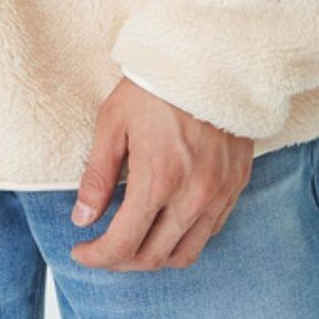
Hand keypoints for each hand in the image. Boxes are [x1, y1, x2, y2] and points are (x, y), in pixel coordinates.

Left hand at [68, 77, 253, 270]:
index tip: (82, 251)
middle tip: (102, 247)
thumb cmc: (155, 85)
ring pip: (186, 253)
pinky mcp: (236, 185)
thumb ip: (97, 176)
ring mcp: (219, 194)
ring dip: (155, 257)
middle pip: (153, 258)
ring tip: (134, 241)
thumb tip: (82, 219)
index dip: (98, 257)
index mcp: (158, 181)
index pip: (124, 244)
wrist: (211, 57)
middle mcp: (192, 197)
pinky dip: (185, 238)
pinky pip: (210, 232)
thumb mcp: (113, 122)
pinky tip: (167, 222)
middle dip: (121, 261)